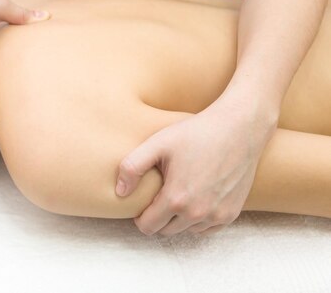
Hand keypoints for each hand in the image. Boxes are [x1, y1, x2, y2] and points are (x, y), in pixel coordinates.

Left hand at [115, 97, 276, 235]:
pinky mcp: (231, 213)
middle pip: (166, 231)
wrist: (238, 127)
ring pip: (186, 230)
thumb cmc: (195, 133)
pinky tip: (194, 199)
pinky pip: (206, 228)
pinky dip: (198, 220)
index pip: (147, 226)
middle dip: (157, 218)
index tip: (141, 202)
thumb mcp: (157, 143)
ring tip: (176, 194)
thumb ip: (132, 167)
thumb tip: (120, 192)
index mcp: (176, 199)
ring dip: (178, 219)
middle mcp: (198, 213)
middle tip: (157, 196)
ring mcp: (217, 215)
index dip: (139, 216)